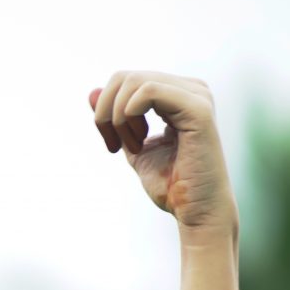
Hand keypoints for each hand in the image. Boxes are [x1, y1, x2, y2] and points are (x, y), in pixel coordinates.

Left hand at [89, 70, 236, 237]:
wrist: (196, 212)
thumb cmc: (171, 184)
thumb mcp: (131, 145)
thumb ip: (115, 118)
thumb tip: (91, 91)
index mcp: (179, 95)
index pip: (127, 80)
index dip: (106, 110)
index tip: (111, 144)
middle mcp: (192, 89)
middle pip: (126, 77)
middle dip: (107, 113)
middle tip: (115, 146)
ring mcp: (198, 96)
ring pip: (135, 81)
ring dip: (119, 117)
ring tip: (132, 146)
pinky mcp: (198, 109)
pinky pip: (148, 90)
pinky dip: (130, 115)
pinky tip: (140, 140)